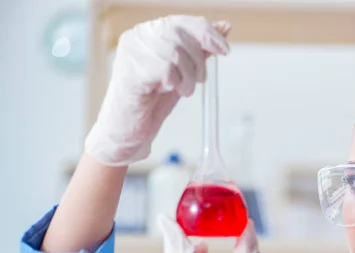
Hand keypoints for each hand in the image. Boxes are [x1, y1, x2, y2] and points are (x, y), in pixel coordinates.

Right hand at [85, 15, 230, 165]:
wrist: (129, 130)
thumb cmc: (152, 101)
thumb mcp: (183, 72)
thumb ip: (200, 49)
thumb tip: (223, 28)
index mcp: (150, 31)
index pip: (185, 22)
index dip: (209, 34)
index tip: (225, 50)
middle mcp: (138, 36)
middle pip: (182, 35)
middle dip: (198, 61)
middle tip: (197, 81)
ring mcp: (132, 52)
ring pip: (176, 53)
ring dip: (187, 77)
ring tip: (182, 90)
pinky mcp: (130, 70)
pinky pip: (166, 69)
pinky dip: (174, 83)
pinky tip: (165, 91)